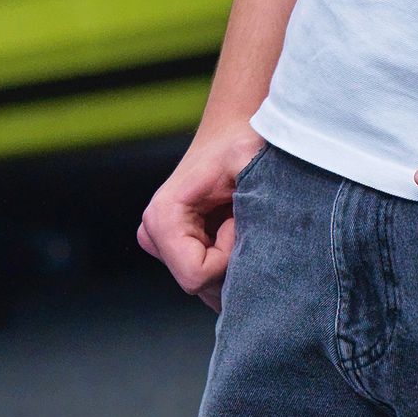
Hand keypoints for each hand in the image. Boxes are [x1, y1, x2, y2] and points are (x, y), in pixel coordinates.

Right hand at [139, 112, 258, 297]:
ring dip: (233, 262)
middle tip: (242, 221)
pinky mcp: (172, 248)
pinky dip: (228, 262)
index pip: (197, 276)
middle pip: (200, 285)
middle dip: (233, 262)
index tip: (239, 222)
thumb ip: (256, 200)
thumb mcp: (251, 164)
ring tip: (237, 223)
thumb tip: (265, 245)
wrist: (231, 131)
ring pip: (205, 284)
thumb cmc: (241, 144)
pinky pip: (205, 276)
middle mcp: (153, 234)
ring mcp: (160, 243)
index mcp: (163, 218)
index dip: (230, 257)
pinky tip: (233, 231)